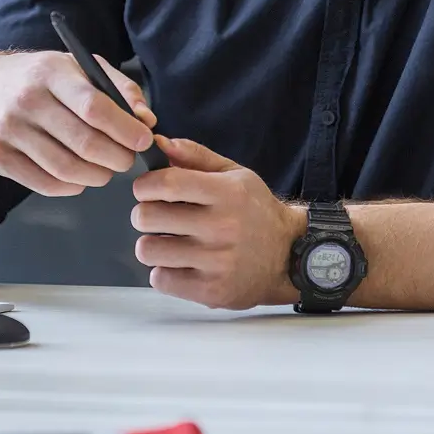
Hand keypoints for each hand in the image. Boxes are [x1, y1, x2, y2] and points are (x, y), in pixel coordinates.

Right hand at [0, 50, 156, 196]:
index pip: (93, 106)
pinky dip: (72, 186)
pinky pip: (45, 184)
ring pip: (66, 168)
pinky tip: (80, 177)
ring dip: (97, 176)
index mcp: (50, 72)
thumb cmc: (38, 79)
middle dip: (117, 158)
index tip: (143, 140)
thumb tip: (145, 120)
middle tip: (127, 159)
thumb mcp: (76, 67)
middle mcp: (25, 100)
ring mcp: (7, 130)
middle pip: (83, 143)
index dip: (124, 128)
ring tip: (106, 169)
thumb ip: (118, 88)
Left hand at [131, 136, 306, 309]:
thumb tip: (160, 143)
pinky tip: (179, 265)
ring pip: (148, 250)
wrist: (289, 257)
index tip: (146, 190)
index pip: (166, 183)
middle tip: (157, 217)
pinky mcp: (211, 291)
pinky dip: (164, 272)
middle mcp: (222, 227)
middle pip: (148, 217)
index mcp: (226, 193)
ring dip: (152, 245)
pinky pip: (161, 280)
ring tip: (168, 242)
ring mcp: (216, 262)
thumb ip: (196, 156)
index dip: (145, 185)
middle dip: (144, 215)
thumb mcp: (235, 175)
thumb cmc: (256, 212)